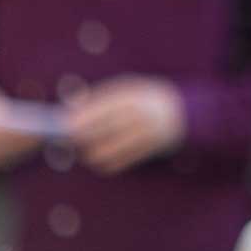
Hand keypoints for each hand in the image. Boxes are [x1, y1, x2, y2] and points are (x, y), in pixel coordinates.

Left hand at [66, 76, 185, 173]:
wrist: (184, 111)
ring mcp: (148, 131)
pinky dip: (107, 163)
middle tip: (71, 139)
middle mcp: (141, 112)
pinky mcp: (151, 148)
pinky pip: (122, 161)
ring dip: (93, 152)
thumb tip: (72, 107)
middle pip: (102, 129)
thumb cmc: (147, 98)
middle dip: (82, 136)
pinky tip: (101, 160)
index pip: (101, 107)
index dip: (82, 117)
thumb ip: (103, 95)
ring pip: (109, 149)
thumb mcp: (130, 88)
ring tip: (87, 150)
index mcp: (134, 94)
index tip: (66, 124)